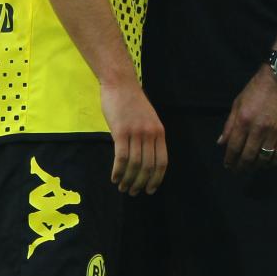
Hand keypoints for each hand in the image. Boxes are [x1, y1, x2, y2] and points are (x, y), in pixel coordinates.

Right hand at [100, 81, 166, 195]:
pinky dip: (118, 171)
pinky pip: (121, 158)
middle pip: (148, 166)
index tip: (150, 190)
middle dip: (141, 183)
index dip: (156, 179)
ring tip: (122, 187)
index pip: (162, 162)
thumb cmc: (132, 101)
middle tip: (132, 192)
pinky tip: (114, 177)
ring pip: (134, 165)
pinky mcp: (120, 131)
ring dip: (128, 180)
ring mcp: (135, 132)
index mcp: (159, 132)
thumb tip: (145, 160)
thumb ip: (149, 136)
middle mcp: (150, 134)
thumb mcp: (148, 119)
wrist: (120, 83)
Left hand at [217, 65, 276, 172]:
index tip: (228, 165)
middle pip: (248, 156)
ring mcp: (274, 132)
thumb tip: (221, 143)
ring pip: (263, 157)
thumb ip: (230, 124)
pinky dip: (272, 162)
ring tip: (251, 168)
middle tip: (238, 171)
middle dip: (241, 166)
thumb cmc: (257, 88)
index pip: (234, 147)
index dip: (230, 159)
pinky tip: (267, 163)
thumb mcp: (238, 102)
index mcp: (243, 120)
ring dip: (255, 166)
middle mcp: (258, 129)